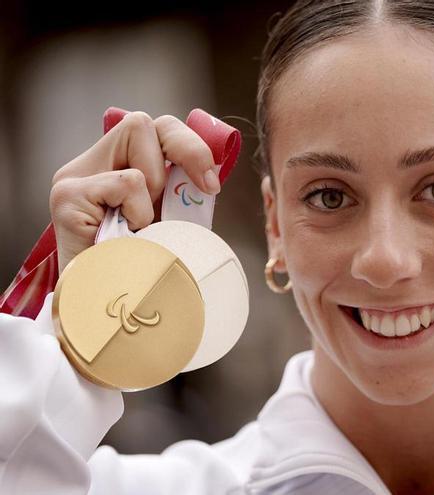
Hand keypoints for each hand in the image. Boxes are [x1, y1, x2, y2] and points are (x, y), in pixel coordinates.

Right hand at [50, 112, 219, 272]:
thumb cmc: (141, 272)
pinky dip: (139, 209)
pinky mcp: (66, 195)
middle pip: (147, 121)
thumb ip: (179, 196)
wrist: (105, 316)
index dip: (192, 145)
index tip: (212, 185)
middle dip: (187, 149)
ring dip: (156, 184)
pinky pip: (127, 180)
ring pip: (137, 135)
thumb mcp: (169, 225)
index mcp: (115, 170)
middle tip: (202, 188)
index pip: (157, 130)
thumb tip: (211, 179)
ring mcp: (74, 178)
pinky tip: (124, 235)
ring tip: (142, 223)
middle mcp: (91, 167)